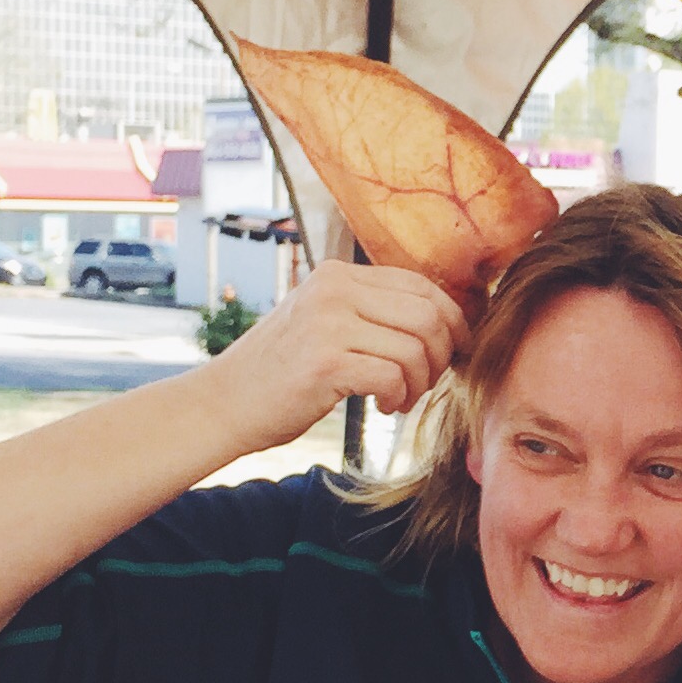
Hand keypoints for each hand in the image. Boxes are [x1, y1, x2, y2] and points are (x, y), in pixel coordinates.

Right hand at [202, 262, 469, 453]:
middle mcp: (333, 289)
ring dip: (420, 383)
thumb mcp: (327, 322)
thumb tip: (445, 320)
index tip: (456, 351)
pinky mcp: (324, 362)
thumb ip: (373, 312)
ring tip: (400, 398)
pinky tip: (382, 407)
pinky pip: (394, 376)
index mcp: (338, 275)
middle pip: (429, 316)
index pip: (423, 286)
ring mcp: (327, 323)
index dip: (453, 321)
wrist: (225, 403)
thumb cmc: (285, 371)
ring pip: (416, 349)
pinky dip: (399, 398)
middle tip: (426, 382)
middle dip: (443, 356)